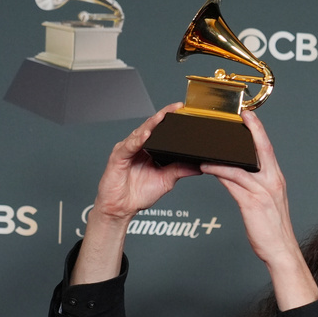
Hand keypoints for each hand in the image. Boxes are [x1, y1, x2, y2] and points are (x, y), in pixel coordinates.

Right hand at [93, 103, 201, 223]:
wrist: (121, 208)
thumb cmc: (138, 194)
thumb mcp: (166, 180)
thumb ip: (180, 170)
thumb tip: (198, 166)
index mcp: (148, 149)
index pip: (161, 131)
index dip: (170, 120)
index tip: (184, 112)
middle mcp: (138, 146)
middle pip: (151, 127)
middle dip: (163, 116)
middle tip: (177, 107)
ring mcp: (127, 150)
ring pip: (140, 133)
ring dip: (152, 124)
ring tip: (162, 116)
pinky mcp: (118, 157)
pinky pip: (129, 146)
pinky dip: (137, 140)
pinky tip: (145, 135)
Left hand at [202, 110, 294, 265]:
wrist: (280, 249)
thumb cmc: (272, 228)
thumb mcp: (268, 202)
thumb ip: (256, 185)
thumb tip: (239, 173)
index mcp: (276, 179)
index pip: (268, 149)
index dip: (259, 131)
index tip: (248, 116)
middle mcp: (272, 182)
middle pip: (259, 149)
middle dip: (250, 131)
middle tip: (237, 117)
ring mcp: (262, 191)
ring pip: (239, 166)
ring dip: (221, 156)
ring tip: (206, 150)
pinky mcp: (252, 203)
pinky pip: (232, 183)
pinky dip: (218, 172)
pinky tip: (207, 168)